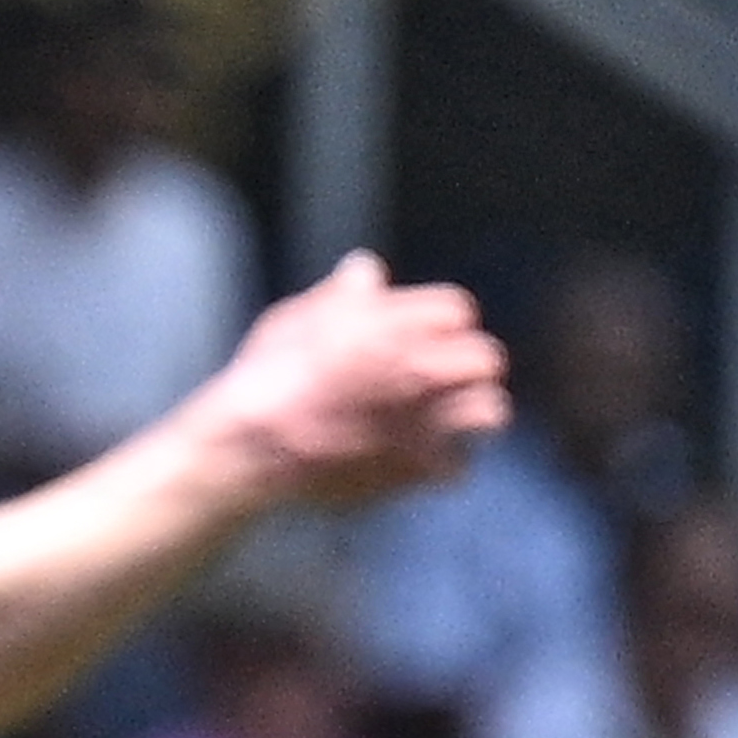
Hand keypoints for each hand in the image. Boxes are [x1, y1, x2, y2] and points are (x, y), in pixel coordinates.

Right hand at [183, 253, 512, 512]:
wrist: (248, 449)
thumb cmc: (266, 378)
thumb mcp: (295, 318)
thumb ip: (340, 295)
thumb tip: (366, 269)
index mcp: (399, 328)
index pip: (458, 310)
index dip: (441, 322)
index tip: (428, 333)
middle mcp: (423, 371)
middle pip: (486, 359)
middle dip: (470, 365)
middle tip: (450, 375)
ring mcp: (423, 423)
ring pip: (489, 411)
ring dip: (473, 411)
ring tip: (455, 416)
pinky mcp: (412, 468)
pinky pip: (458, 466)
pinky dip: (446, 464)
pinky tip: (426, 458)